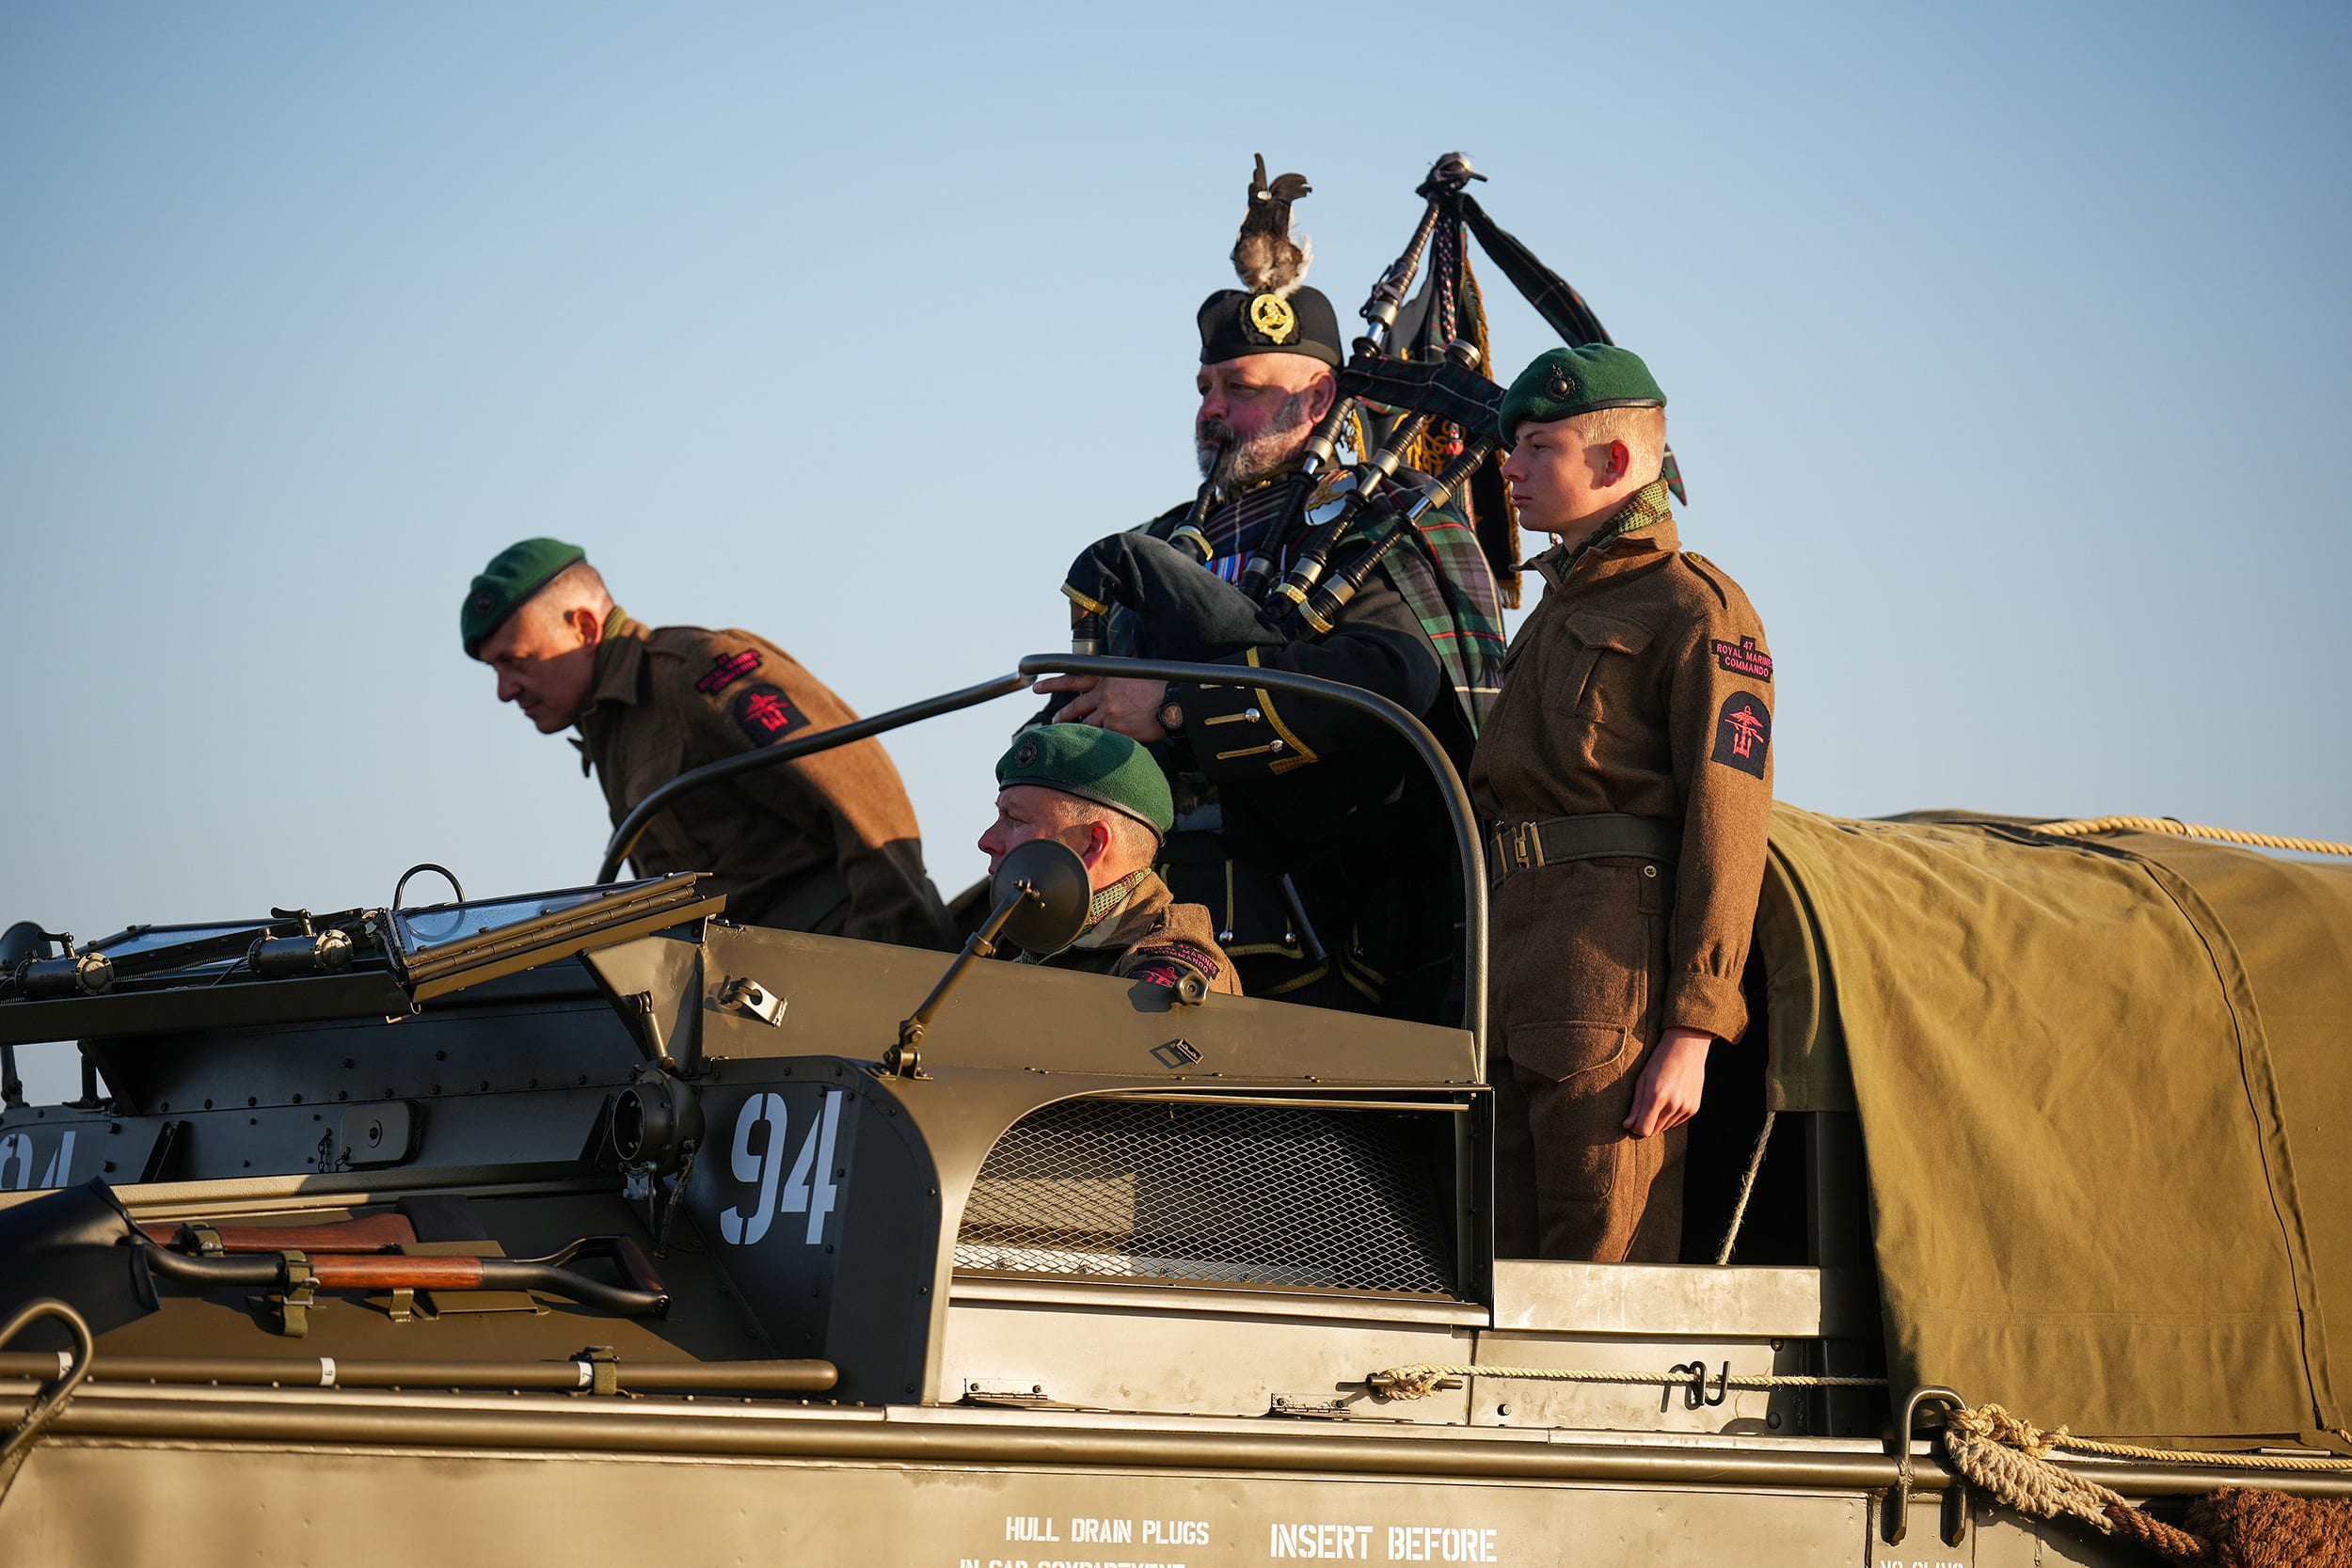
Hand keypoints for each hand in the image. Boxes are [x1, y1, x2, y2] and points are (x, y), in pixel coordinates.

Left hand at [1031, 675, 1169, 743]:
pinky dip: (1099, 740)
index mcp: (1106, 675)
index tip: (1037, 687)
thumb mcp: (1132, 673)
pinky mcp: (1116, 729)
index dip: (1053, 683)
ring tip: (1073, 735)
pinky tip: (1098, 744)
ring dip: (1079, 730)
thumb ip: (1114, 678)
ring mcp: (1108, 712)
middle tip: (1053, 721)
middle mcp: (1103, 693)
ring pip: (1086, 724)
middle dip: (1061, 715)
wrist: (1173, 703)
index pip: (1072, 678)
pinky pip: (1101, 737)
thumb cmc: (1158, 686)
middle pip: (1074, 706)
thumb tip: (1103, 684)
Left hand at [1624, 1027, 1711, 1137]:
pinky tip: (1670, 1098)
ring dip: (1658, 1120)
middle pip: (1654, 1131)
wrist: (1687, 1047)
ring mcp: (1685, 1107)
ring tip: (1659, 1098)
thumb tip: (1628, 1126)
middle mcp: (1673, 1104)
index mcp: (1656, 1096)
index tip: (1632, 1119)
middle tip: (1644, 1106)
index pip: (1644, 1130)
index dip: (1635, 1127)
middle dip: (1646, 1123)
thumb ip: (1635, 1105)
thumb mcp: (1642, 1080)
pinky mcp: (1694, 1108)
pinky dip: (1670, 1116)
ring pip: (1665, 1128)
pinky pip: (1676, 1122)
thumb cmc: (1659, 1061)